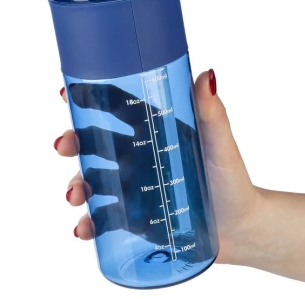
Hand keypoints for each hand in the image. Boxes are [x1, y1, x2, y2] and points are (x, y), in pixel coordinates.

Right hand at [54, 69, 261, 263]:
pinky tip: (84, 228)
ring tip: (76, 194)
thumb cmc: (231, 179)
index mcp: (154, 130)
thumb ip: (212, 113)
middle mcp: (137, 156)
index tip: (68, 93)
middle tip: (63, 145)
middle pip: (93, 143)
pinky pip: (101, 219)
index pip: (117, 108)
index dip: (91, 97)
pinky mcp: (132, 219)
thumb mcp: (220, 144)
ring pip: (91, 181)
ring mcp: (132, 188)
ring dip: (75, 185)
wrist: (241, 228)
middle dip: (72, 142)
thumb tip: (208, 75)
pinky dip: (86, 223)